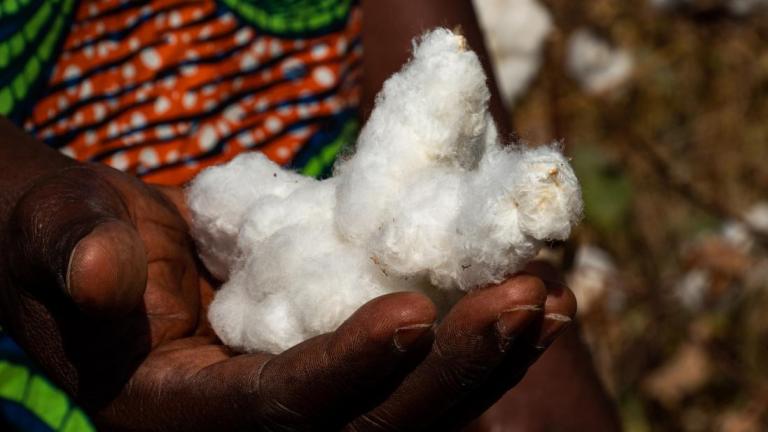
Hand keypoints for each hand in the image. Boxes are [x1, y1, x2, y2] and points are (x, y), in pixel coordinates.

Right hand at [1, 163, 575, 430]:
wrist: (105, 250)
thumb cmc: (74, 239)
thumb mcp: (56, 234)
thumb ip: (72, 252)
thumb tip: (107, 269)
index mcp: (176, 418)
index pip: (275, 410)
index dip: (344, 367)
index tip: (413, 311)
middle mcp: (249, 430)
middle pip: (369, 429)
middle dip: (451, 373)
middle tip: (524, 301)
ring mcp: (302, 407)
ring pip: (410, 412)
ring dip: (486, 362)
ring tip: (549, 302)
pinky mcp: (337, 372)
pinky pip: (415, 375)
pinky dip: (473, 345)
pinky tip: (526, 302)